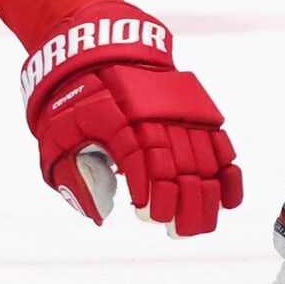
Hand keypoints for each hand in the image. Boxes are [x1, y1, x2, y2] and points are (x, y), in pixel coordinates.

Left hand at [21, 2, 241, 236]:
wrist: (97, 52)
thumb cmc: (75, 106)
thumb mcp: (55, 139)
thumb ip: (73, 177)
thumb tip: (102, 213)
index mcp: (113, 115)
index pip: (137, 155)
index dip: (146, 187)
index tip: (143, 211)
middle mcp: (151, 111)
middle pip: (174, 161)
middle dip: (179, 202)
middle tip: (176, 231)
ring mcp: (177, 111)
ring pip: (200, 156)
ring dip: (203, 196)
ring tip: (199, 225)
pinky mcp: (195, 112)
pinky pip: (219, 143)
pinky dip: (228, 173)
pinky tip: (229, 200)